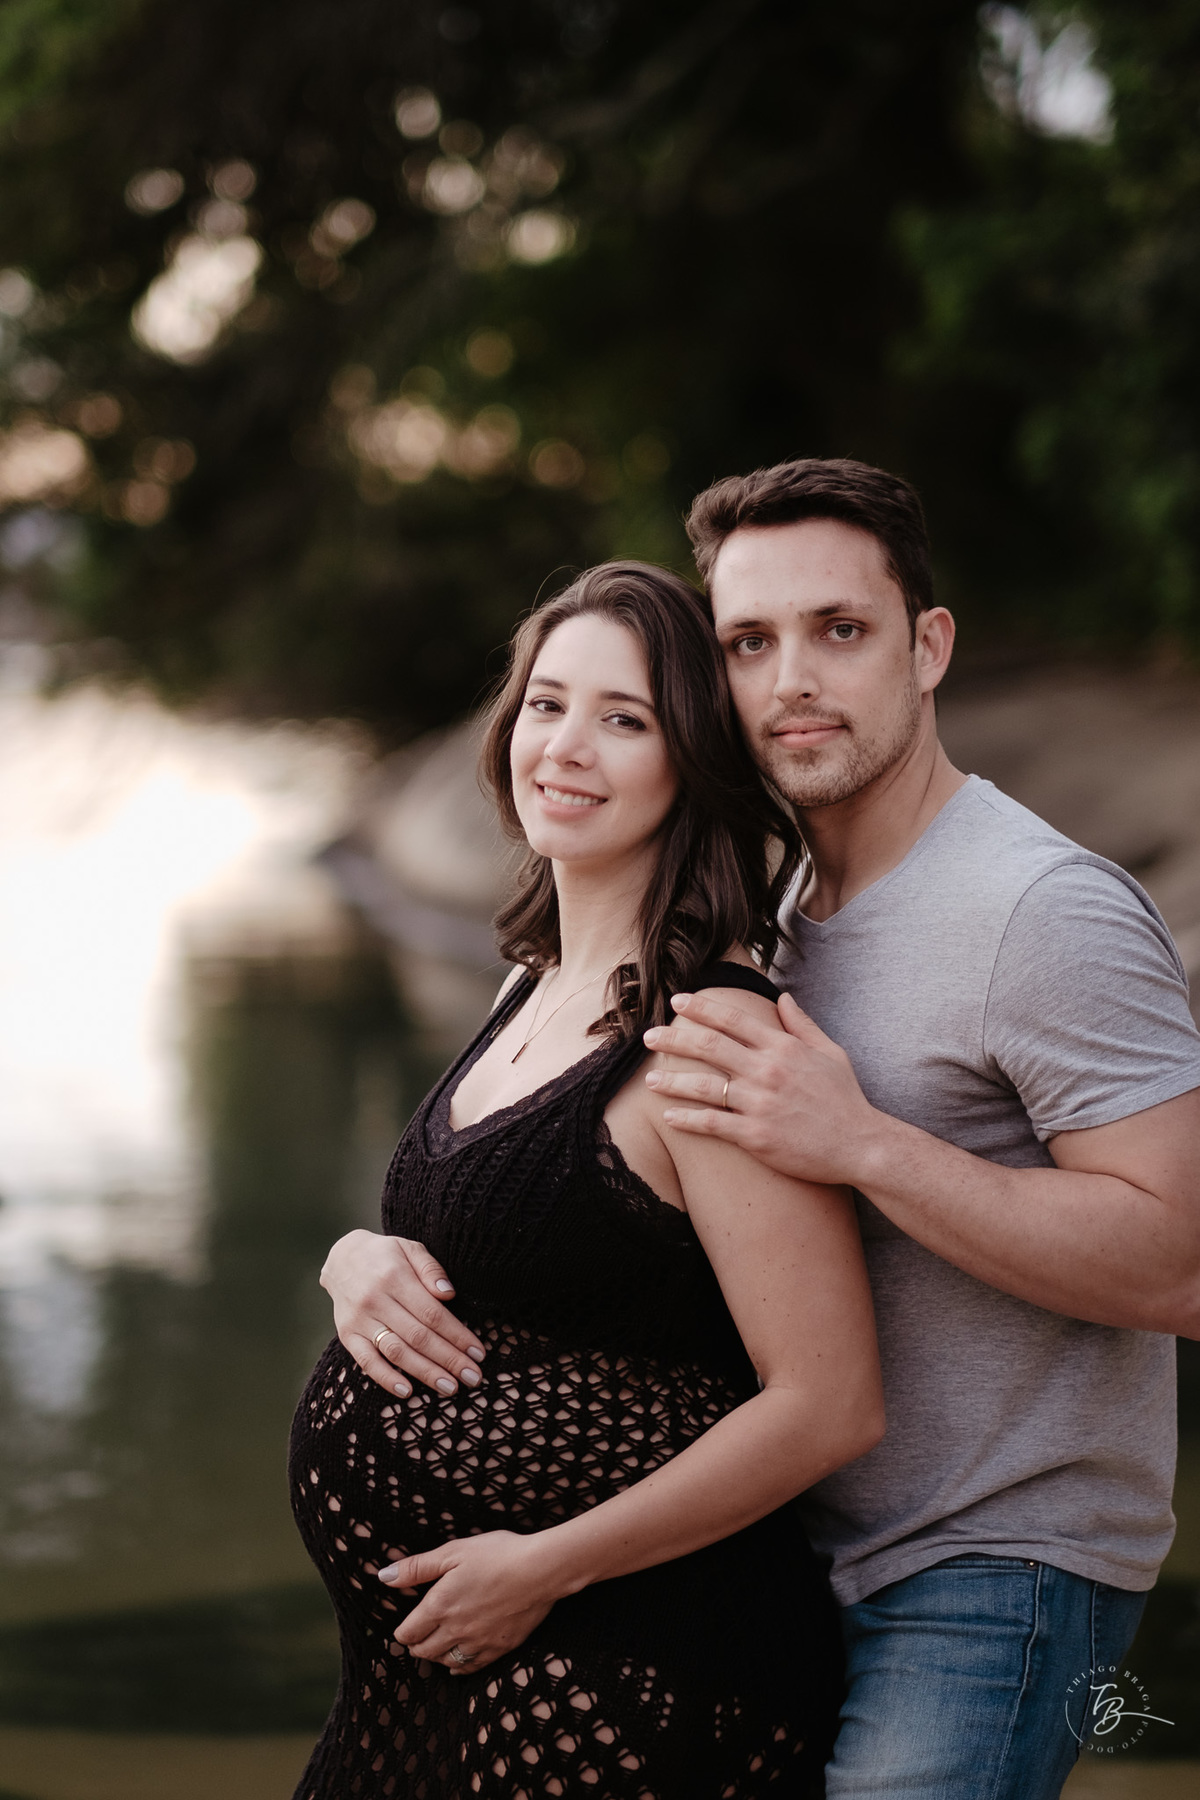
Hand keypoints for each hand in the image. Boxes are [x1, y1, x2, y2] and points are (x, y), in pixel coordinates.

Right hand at [320, 1230, 485, 1397]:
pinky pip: (366, 1361)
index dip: (457, 1335)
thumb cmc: (386, 1255)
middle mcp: (375, 1300)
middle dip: (449, 1359)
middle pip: (418, 1336)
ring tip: (450, 1387)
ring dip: (425, 1373)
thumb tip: (449, 1294)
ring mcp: (359, 1320)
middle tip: (473, 1377)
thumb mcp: (410, 1248)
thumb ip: (431, 1269)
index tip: (478, 1352)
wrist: (342, 1258)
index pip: (432, 1313)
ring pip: (396, 1351)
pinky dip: (386, 1378)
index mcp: (395, 1277)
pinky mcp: (347, 1334)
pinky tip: (407, 1391)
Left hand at [380, 1530, 562, 1672]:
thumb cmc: (497, 1554)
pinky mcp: (498, 1649)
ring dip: (437, 1655)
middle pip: (423, 1652)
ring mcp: (478, 1643)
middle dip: (417, 1645)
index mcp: (439, 1606)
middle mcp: (455, 1631)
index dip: (403, 1631)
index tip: (406, 1625)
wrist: (541, 1570)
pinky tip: (460, 1658)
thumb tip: (383, 1577)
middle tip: (418, 1636)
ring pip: (445, 1662)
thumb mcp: (453, 1552)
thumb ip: (416, 1567)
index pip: (407, 1634)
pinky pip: (470, 1668)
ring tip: (438, 1643)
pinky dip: (460, 1666)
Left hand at [643, 989, 886, 1185]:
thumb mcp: (830, 1052)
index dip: (701, 1008)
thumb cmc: (846, 1099)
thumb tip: (783, 998)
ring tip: (649, 1079)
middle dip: (675, 1038)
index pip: (733, 1019)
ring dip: (672, 1081)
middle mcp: (767, 1072)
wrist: (860, 1145)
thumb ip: (802, 1024)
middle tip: (648, 1036)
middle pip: (710, 1047)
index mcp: (782, 1048)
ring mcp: (760, 1104)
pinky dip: (687, 1119)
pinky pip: (712, 1124)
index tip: (677, 1002)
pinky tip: (669, 1116)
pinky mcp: (756, 1136)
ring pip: (704, 1086)